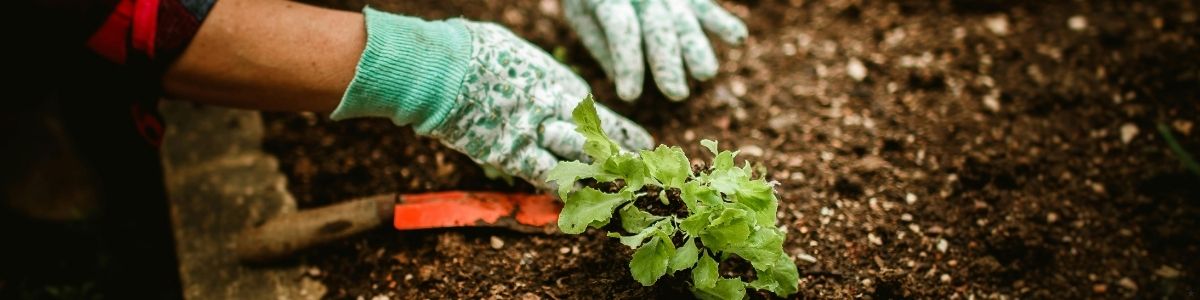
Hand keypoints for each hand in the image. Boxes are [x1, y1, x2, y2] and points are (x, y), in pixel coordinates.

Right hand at [332, 8, 653, 187]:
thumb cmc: (471, 50)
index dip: (615, 129)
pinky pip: (547, 177)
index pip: (594, 111)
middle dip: (620, 155)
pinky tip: (579, 204)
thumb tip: (529, 75)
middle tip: (640, 170)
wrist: (443, 67)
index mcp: (557, 81)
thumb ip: (529, 72)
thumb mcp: (512, 53)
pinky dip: (563, 191)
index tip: (637, 140)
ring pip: (581, 160)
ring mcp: (537, 132)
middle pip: (597, 137)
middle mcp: (556, 107)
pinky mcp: (514, 154)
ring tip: (620, 191)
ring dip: (600, 178)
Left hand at [563, 0, 747, 100]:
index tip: (629, 96)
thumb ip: (601, 45)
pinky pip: (704, 8)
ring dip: (697, 47)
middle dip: (667, 61)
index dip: (627, 62)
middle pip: (658, 26)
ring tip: (705, 74)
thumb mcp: (581, 17)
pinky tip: (738, 38)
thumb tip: (620, 79)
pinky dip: (722, 21)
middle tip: (675, 94)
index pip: (621, 29)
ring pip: (684, 19)